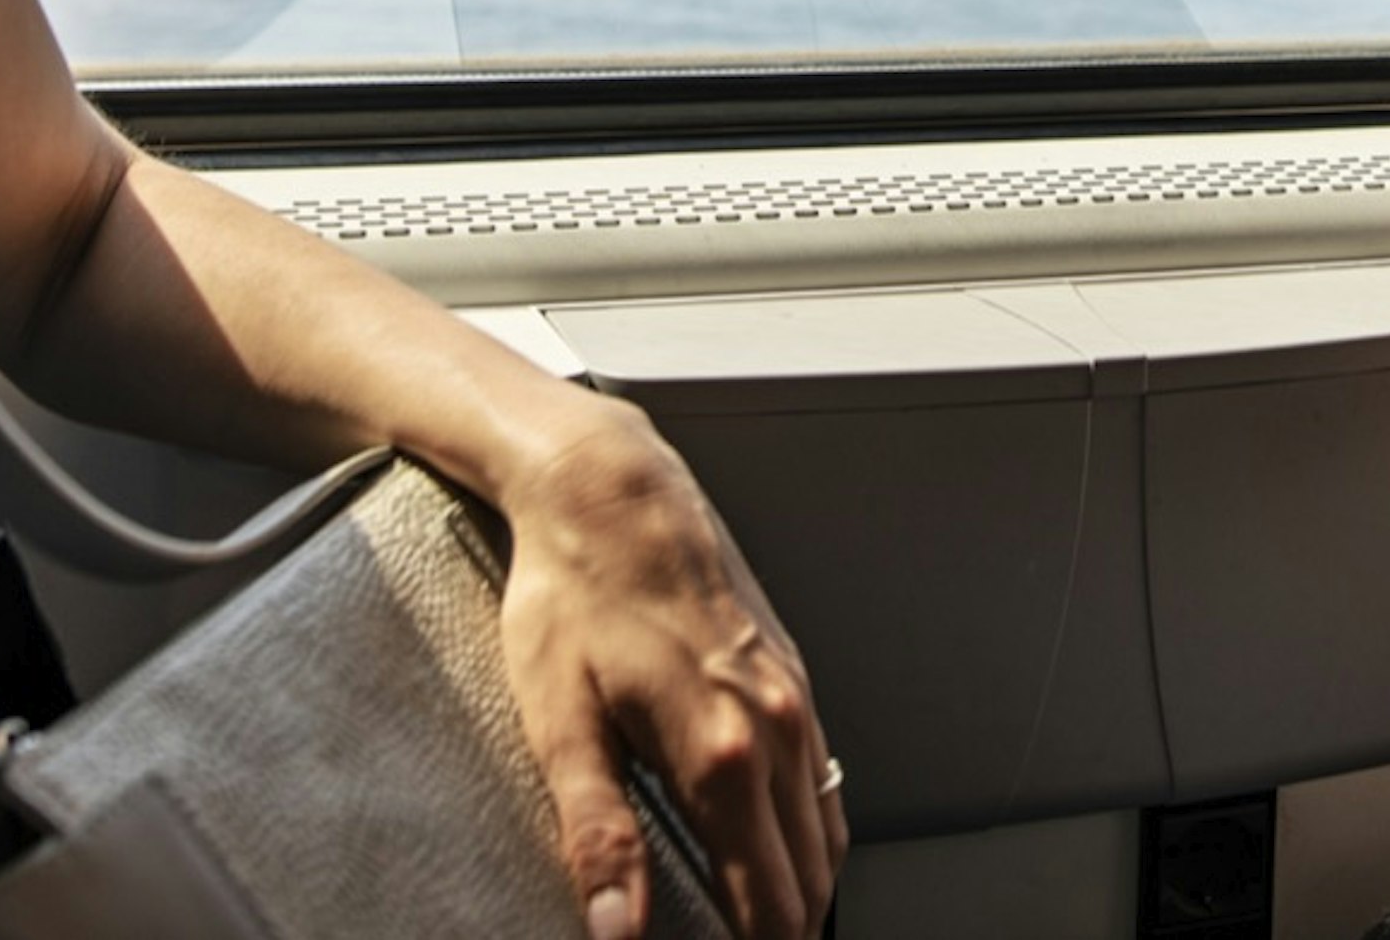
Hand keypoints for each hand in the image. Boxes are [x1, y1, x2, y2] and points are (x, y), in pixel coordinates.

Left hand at [493, 399, 842, 937]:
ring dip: (803, 894)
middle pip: (809, 881)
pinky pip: (825, 783)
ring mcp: (794, 700)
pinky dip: (812, 838)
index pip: (766, 903)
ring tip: (764, 930)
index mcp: (722, 756)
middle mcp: (777, 731)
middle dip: (783, 934)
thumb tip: (615, 933)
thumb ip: (597, 836)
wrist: (614, 493)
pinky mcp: (791, 675)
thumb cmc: (575, 597)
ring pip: (828, 834)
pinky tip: (778, 852)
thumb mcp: (562, 723)